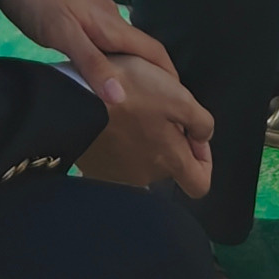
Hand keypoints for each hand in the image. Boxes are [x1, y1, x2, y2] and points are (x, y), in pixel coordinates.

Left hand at [0, 0, 177, 107]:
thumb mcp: (62, 33)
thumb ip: (92, 64)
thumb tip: (123, 96)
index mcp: (112, 24)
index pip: (155, 51)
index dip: (171, 76)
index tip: (181, 102)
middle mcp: (109, 20)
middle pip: (142, 52)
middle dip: (154, 78)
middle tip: (157, 110)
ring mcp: (93, 18)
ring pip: (122, 50)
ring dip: (131, 72)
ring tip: (132, 100)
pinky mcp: (77, 20)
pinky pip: (104, 46)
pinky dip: (110, 64)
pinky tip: (99, 78)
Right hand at [73, 53, 215, 202]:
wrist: (73, 97)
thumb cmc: (130, 94)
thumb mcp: (178, 97)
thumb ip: (201, 122)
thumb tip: (203, 137)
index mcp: (170, 161)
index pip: (199, 184)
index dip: (205, 162)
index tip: (195, 138)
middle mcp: (145, 175)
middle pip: (168, 165)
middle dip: (169, 139)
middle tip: (158, 106)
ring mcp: (116, 174)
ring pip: (141, 158)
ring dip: (142, 138)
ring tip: (132, 107)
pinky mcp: (93, 165)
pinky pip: (115, 155)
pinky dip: (118, 139)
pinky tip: (111, 117)